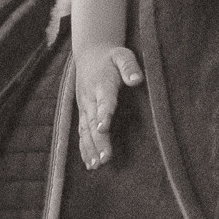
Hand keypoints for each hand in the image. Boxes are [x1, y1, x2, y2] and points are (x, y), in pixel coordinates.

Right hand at [74, 45, 144, 169]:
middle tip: (105, 158)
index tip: (103, 128)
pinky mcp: (82, 112)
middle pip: (94, 121)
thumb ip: (129, 66)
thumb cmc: (111, 56)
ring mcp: (84, 106)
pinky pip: (81, 132)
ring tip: (97, 166)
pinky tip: (89, 164)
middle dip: (98, 140)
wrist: (90, 52)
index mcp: (102, 83)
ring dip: (90, 148)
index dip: (103, 114)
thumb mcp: (122, 55)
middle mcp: (90, 97)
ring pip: (85, 130)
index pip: (104, 100)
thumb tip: (136, 80)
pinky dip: (84, 148)